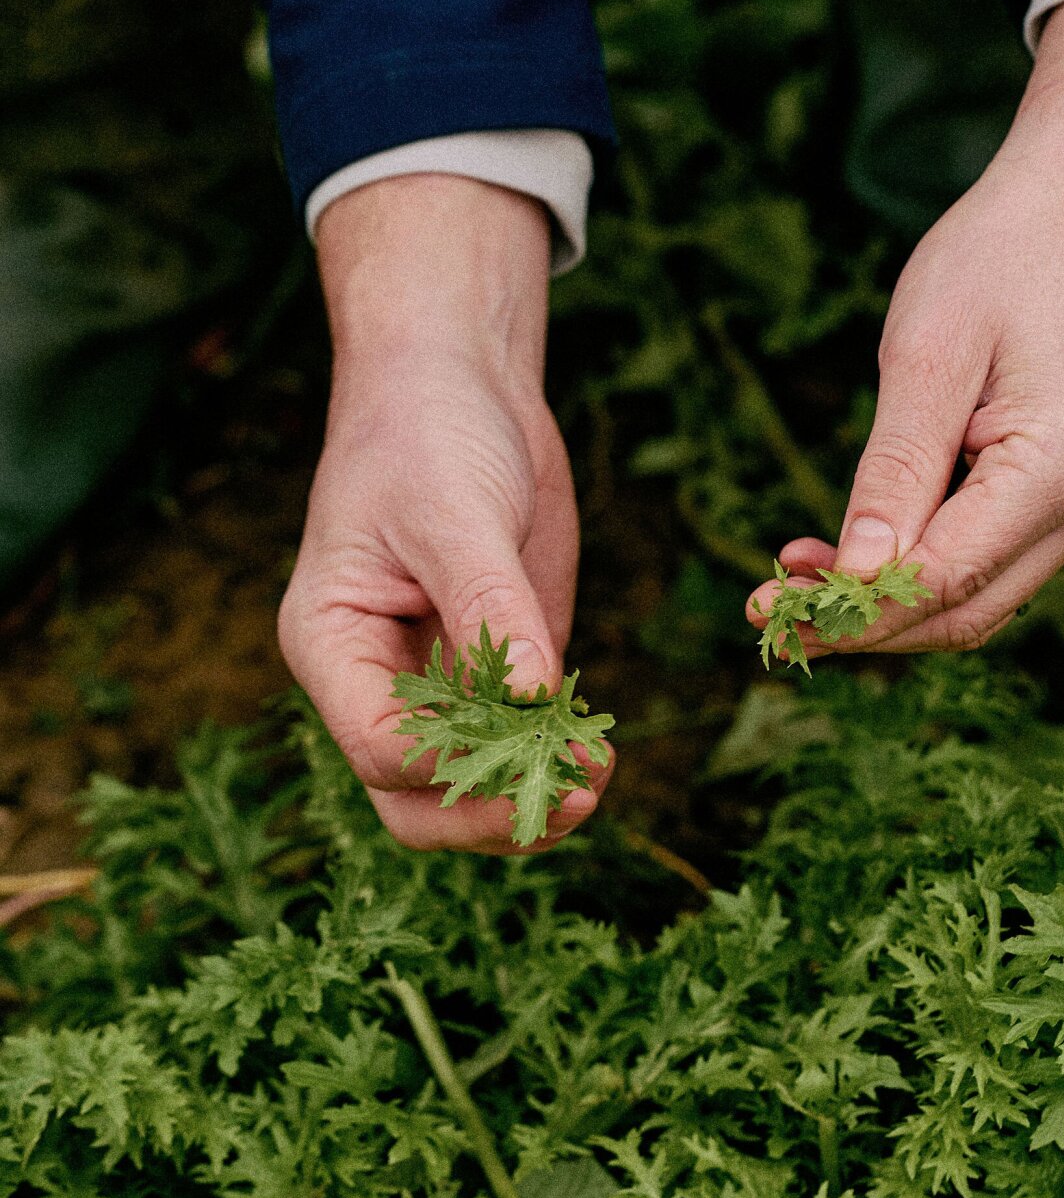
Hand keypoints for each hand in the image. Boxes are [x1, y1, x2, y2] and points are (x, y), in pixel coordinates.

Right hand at [279, 175, 609, 850]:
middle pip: (412, 798)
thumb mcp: (456, 513)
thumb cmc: (428, 432)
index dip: (451, 767)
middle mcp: (373, 679)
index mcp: (331, 643)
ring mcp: (435, 681)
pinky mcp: (493, 669)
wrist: (459, 383)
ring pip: (466, 788)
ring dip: (529, 799)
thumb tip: (537, 702)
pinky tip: (598, 751)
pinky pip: (516, 743)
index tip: (532, 750)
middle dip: (488, 814)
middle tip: (573, 799)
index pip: (377, 745)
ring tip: (597, 778)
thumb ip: (492, 609)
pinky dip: (553, 759)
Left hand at [749, 0, 1063, 658]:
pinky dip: (915, 571)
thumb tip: (853, 578)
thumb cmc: (997, 259)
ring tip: (790, 582)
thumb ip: (893, 473)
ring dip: (882, 605)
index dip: (855, 609)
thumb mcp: (925, 356)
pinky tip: (843, 557)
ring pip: (976, 600)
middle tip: (763, 611)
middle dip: (862, 624)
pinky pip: (987, 563)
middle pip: (965, 609)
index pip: (948, 577)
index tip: (767, 611)